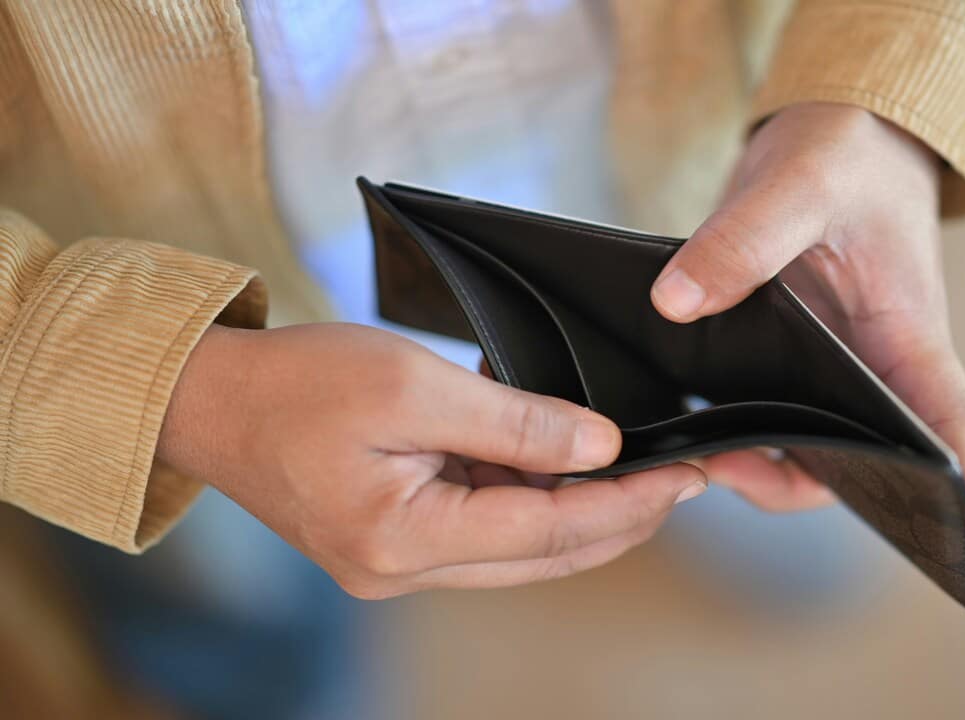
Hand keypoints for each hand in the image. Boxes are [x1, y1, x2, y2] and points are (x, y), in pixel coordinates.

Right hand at [157, 323, 706, 597]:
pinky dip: (528, 496)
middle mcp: (403, 570)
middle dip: (620, 517)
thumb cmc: (296, 384)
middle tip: (682, 479)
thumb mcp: (413, 385)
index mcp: (404, 541)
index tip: (686, 476)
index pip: (550, 532)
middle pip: (544, 555)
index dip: (628, 504)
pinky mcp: (395, 542)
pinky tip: (561, 459)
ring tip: (638, 468)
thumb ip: (514, 422)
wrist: (211, 400)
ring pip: (520, 547)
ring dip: (577, 509)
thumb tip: (600, 450)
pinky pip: (484, 527)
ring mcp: (397, 563)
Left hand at [650, 102, 964, 561]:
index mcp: (907, 333)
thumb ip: (743, 239)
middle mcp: (875, 363)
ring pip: (813, 445)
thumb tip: (677, 304)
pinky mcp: (788, 354)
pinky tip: (689, 425)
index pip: (952, 421)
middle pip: (869, 458)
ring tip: (700, 453)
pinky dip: (739, 429)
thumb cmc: (847, 152)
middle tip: (729, 471)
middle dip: (815, 487)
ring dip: (764, 463)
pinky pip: (772, 412)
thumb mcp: (799, 183)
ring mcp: (831, 365)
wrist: (836, 128)